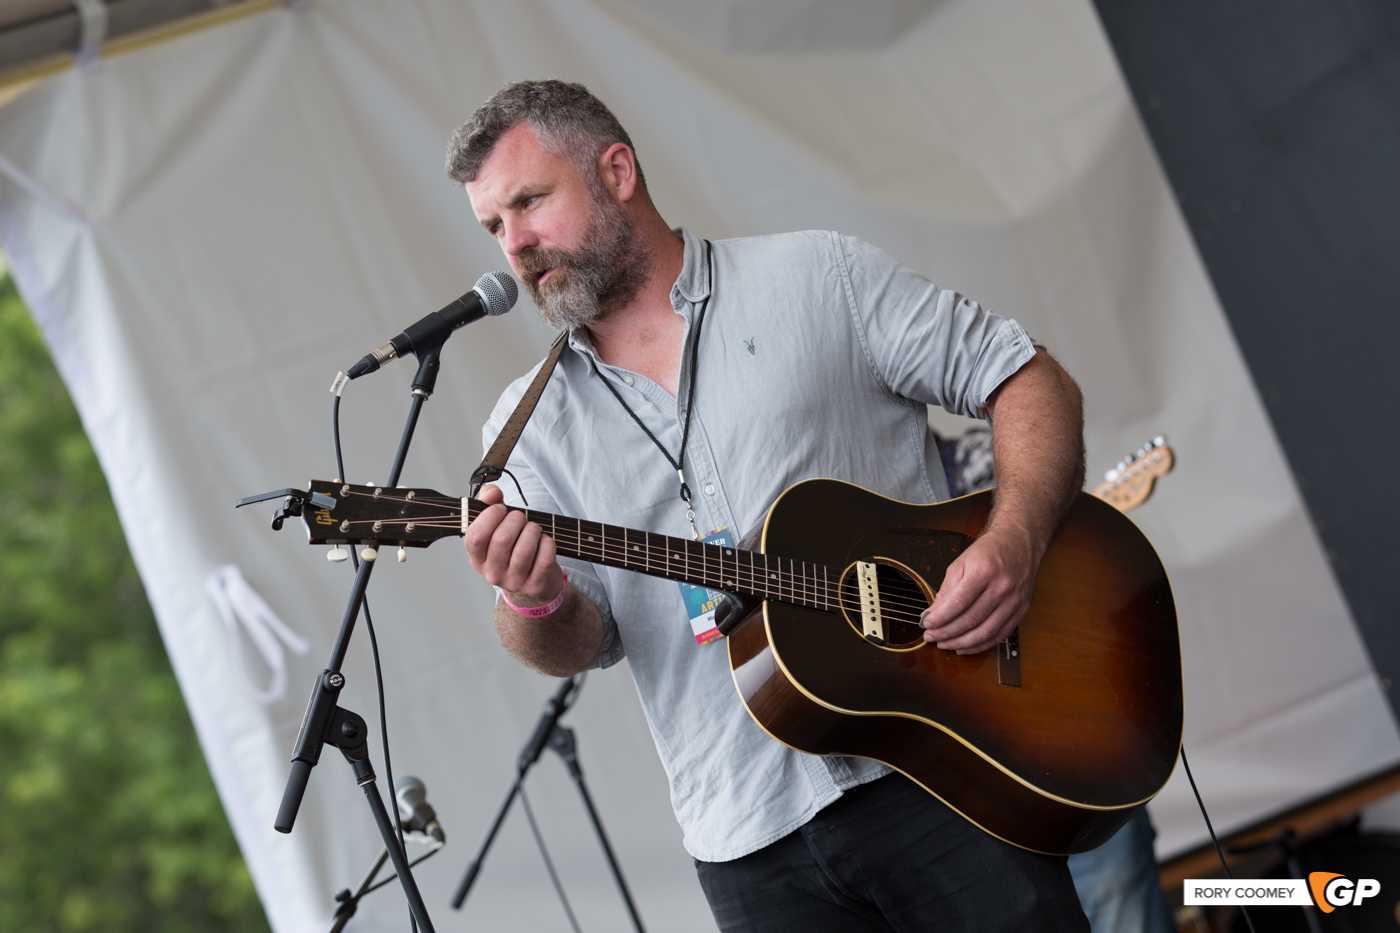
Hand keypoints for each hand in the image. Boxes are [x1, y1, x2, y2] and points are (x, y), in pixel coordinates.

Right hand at [464, 484, 563, 607]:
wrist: (533, 582)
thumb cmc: (513, 547)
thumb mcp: (496, 525)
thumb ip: (490, 502)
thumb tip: (492, 493)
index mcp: (477, 558)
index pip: (475, 537)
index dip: (490, 516)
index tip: (500, 509)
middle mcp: (492, 573)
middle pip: (502, 539)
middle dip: (516, 519)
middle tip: (520, 518)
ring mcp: (514, 582)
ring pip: (525, 549)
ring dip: (533, 530)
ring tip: (533, 529)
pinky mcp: (535, 586)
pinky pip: (545, 558)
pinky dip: (548, 543)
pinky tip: (543, 541)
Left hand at [920, 526, 1038, 654]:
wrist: (1019, 543)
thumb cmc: (988, 552)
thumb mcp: (961, 563)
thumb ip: (947, 590)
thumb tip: (932, 614)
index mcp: (984, 572)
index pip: (958, 602)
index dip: (940, 618)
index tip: (926, 625)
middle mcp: (1002, 587)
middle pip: (971, 620)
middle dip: (947, 633)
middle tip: (931, 637)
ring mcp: (1014, 601)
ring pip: (986, 632)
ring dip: (962, 643)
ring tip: (945, 644)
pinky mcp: (1022, 610)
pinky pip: (1000, 635)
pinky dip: (981, 645)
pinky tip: (965, 646)